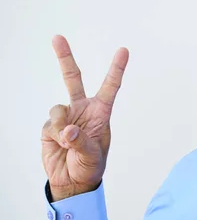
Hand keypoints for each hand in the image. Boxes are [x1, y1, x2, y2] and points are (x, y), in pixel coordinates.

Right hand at [41, 35, 128, 201]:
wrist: (71, 182)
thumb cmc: (90, 167)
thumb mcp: (92, 156)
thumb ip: (80, 141)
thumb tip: (67, 130)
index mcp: (100, 113)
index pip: (110, 87)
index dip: (116, 69)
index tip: (124, 50)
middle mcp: (82, 110)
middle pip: (73, 79)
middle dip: (64, 58)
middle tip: (57, 37)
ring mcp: (65, 116)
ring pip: (58, 109)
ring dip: (61, 127)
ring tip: (68, 143)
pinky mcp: (49, 126)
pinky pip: (49, 124)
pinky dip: (54, 135)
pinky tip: (59, 146)